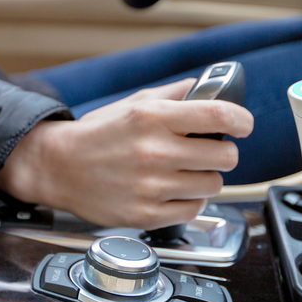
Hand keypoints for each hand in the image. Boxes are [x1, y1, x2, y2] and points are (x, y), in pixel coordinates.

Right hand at [0, 79, 253, 228]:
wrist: (57, 166)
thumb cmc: (98, 134)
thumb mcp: (135, 103)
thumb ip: (175, 94)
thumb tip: (209, 87)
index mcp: (153, 118)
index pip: (218, 116)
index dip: (241, 120)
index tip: (243, 124)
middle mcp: (154, 152)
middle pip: (226, 156)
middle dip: (222, 152)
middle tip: (208, 151)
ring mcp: (151, 186)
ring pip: (213, 185)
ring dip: (206, 177)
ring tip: (186, 171)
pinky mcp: (146, 214)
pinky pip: (193, 209)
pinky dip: (189, 200)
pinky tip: (173, 189)